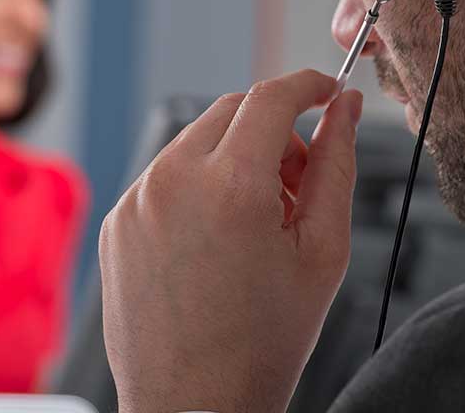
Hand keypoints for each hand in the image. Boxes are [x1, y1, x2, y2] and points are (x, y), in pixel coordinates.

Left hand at [99, 70, 363, 412]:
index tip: (326, 91)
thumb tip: (345, 109)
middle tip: (294, 183)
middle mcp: (172, 181)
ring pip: (198, 138)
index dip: (307, 85)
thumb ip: (336, 164)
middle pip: (233, 109)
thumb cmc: (264, 342)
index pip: (271, 97)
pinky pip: (165, 173)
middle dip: (273, 129)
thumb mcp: (323, 249)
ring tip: (254, 220)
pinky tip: (214, 238)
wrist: (193, 408)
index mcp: (230, 186)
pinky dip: (197, 184)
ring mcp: (136, 199)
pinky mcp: (118, 219)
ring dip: (234, 157)